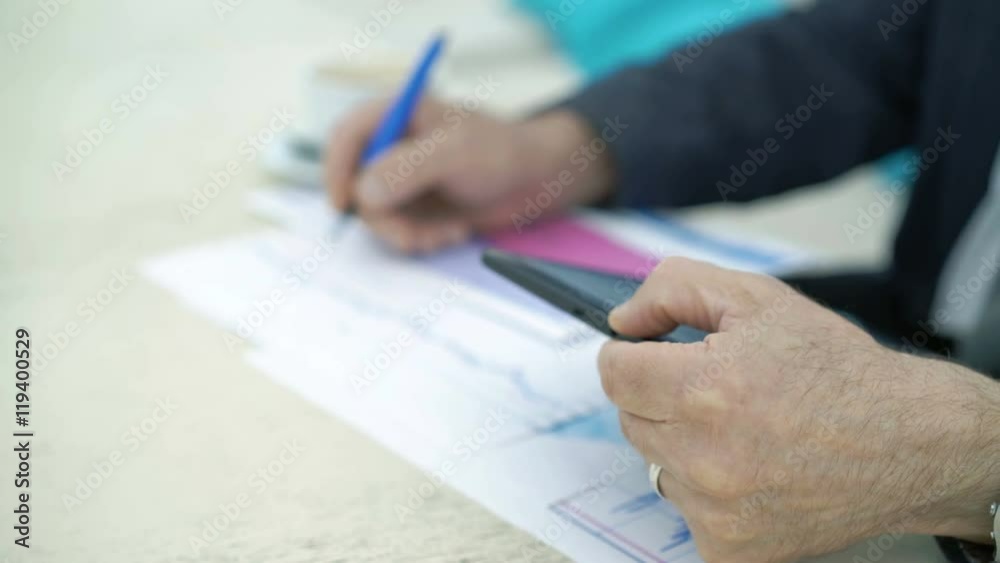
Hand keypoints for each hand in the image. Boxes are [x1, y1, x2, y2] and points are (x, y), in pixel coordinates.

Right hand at [325, 98, 614, 252]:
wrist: (539, 182)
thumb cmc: (504, 152)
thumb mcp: (457, 154)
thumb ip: (407, 168)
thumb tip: (363, 192)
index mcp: (398, 115)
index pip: (347, 135)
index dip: (335, 168)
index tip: (343, 203)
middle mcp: (394, 147)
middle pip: (357, 186)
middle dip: (385, 218)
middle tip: (414, 236)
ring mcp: (404, 180)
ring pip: (377, 216)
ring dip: (409, 233)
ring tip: (447, 233)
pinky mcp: (418, 207)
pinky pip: (399, 231)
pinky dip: (423, 239)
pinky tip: (453, 233)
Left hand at [598, 257, 999, 561]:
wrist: (908, 442)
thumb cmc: (836, 370)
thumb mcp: (756, 298)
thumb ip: (674, 290)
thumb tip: (621, 323)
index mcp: (704, 389)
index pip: (614, 373)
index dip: (629, 356)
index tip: (647, 356)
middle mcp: (704, 456)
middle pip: (631, 419)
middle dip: (660, 398)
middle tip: (715, 391)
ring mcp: (715, 509)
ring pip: (657, 465)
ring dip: (683, 445)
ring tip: (742, 431)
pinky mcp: (729, 548)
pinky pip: (686, 510)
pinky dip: (707, 491)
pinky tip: (752, 471)